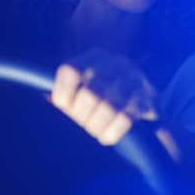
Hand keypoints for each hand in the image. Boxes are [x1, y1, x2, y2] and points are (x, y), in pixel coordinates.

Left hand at [49, 48, 179, 159]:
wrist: (148, 109)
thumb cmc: (106, 98)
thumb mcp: (85, 88)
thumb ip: (65, 92)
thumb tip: (45, 97)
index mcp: (95, 57)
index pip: (71, 71)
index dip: (63, 94)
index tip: (64, 107)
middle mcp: (117, 63)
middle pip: (89, 93)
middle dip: (81, 116)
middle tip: (82, 124)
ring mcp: (136, 79)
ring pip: (107, 107)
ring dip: (96, 126)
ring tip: (94, 131)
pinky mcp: (149, 99)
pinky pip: (125, 119)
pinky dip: (111, 133)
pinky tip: (106, 137)